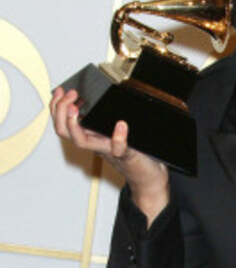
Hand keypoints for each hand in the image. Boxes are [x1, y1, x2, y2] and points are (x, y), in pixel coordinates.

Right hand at [51, 87, 169, 223]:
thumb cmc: (131, 152)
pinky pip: (119, 149)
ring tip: (75, 107)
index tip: (60, 91)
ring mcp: (108, 149)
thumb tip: (93, 95)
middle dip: (60, 112)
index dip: (55, 107)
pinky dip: (118, 138)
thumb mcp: (112, 131)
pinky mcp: (126, 155)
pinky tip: (121, 125)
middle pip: (64, 132)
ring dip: (74, 125)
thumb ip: (103, 119)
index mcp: (90, 135)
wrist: (147, 176)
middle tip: (70, 96)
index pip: (62, 123)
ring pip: (81, 142)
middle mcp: (94, 143)